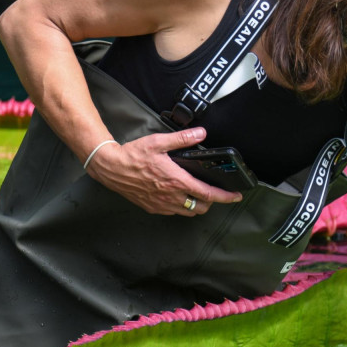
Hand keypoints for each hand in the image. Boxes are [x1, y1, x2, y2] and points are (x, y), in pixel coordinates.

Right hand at [83, 127, 242, 215]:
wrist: (110, 168)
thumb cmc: (133, 155)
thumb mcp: (159, 142)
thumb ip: (182, 139)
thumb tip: (201, 133)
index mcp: (176, 181)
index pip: (208, 194)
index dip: (225, 197)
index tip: (236, 196)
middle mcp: (171, 196)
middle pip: (202, 206)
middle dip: (213, 201)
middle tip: (215, 191)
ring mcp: (161, 205)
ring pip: (189, 212)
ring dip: (198, 205)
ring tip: (200, 194)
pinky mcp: (153, 208)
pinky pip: (174, 213)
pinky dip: (183, 207)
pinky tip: (180, 196)